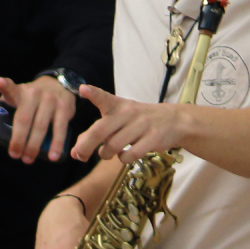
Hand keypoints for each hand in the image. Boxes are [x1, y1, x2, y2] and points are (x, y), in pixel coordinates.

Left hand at [0, 75, 76, 162]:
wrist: (58, 84)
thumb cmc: (31, 97)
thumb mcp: (15, 100)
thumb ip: (1, 114)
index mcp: (19, 92)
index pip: (10, 89)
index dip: (5, 86)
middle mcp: (34, 94)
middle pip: (24, 118)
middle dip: (18, 139)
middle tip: (14, 155)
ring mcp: (50, 101)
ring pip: (41, 126)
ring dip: (34, 145)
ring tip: (28, 159)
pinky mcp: (64, 108)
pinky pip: (60, 129)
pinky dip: (56, 144)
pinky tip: (52, 156)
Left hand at [70, 85, 189, 163]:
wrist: (174, 121)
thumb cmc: (137, 121)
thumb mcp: (119, 118)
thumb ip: (97, 131)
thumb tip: (75, 152)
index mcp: (118, 105)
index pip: (104, 97)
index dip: (93, 93)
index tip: (83, 89)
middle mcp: (128, 113)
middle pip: (101, 130)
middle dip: (85, 146)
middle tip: (79, 156)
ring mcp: (142, 125)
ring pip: (113, 146)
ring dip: (105, 154)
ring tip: (106, 153)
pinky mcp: (153, 139)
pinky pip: (130, 155)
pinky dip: (123, 159)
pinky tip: (125, 155)